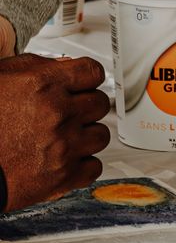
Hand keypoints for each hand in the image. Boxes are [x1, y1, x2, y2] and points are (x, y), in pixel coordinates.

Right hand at [0, 54, 110, 211]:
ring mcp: (62, 145)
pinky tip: (66, 159)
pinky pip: (94, 167)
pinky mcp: (61, 176)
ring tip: (65, 137)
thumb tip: (65, 66)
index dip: (87, 79)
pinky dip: (82, 165)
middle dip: (85, 107)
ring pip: (100, 135)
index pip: (93, 72)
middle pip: (100, 103)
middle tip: (70, 114)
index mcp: (44, 84)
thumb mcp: (5, 78)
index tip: (84, 86)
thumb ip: (39, 68)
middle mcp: (58, 112)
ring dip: (86, 136)